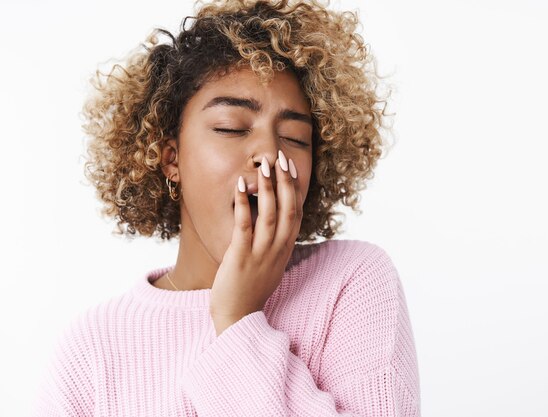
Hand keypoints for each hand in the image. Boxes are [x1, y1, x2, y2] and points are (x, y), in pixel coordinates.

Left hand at [210, 151, 302, 334]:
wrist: (238, 318)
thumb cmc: (250, 290)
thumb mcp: (270, 265)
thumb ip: (274, 245)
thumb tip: (271, 222)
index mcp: (285, 250)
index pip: (297, 214)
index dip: (295, 189)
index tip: (291, 168)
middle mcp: (278, 250)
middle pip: (289, 209)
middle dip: (286, 182)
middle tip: (281, 158)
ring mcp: (261, 253)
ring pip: (271, 214)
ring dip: (269, 187)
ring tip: (264, 165)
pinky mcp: (241, 256)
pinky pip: (245, 225)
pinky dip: (245, 203)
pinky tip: (240, 185)